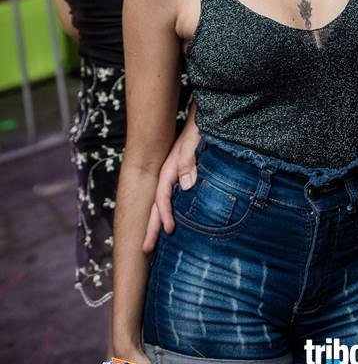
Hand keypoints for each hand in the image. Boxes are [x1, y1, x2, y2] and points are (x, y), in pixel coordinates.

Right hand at [142, 106, 200, 252]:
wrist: (206, 113)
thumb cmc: (200, 126)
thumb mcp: (196, 140)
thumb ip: (189, 160)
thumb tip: (185, 186)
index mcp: (170, 168)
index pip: (163, 196)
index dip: (165, 214)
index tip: (169, 230)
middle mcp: (170, 174)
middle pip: (157, 204)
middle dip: (152, 226)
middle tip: (146, 249)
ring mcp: (176, 175)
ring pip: (164, 202)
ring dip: (158, 221)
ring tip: (153, 242)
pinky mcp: (184, 173)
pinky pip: (174, 197)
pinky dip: (170, 211)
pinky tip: (173, 221)